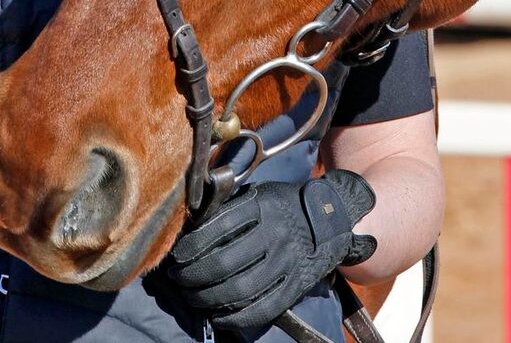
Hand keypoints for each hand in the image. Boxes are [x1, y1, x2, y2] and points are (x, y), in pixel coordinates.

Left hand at [168, 169, 376, 333]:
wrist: (333, 218)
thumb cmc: (285, 204)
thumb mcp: (260, 193)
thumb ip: (231, 206)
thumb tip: (193, 225)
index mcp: (262, 206)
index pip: (217, 228)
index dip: (191, 246)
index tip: (177, 256)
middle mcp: (274, 234)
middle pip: (223, 263)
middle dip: (193, 276)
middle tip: (178, 280)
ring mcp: (286, 262)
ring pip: (240, 289)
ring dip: (208, 298)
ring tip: (192, 297)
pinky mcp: (296, 286)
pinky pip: (262, 309)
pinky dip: (235, 318)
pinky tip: (218, 316)